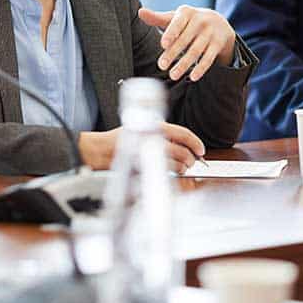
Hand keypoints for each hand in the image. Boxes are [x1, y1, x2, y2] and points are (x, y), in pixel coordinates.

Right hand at [79, 123, 204, 172]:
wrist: (102, 151)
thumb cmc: (120, 142)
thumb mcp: (142, 129)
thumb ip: (161, 135)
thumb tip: (183, 145)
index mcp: (154, 127)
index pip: (183, 133)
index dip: (195, 143)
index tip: (200, 150)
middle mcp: (152, 138)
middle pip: (182, 151)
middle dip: (190, 159)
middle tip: (191, 162)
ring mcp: (149, 153)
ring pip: (176, 164)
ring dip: (182, 168)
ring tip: (181, 169)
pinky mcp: (145, 167)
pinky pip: (165, 173)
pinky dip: (172, 175)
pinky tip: (171, 174)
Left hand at [138, 6, 236, 81]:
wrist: (218, 22)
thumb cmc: (188, 22)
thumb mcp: (175, 18)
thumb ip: (157, 18)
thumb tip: (140, 12)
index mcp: (186, 12)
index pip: (177, 23)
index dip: (171, 33)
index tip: (163, 44)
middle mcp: (200, 20)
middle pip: (185, 39)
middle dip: (173, 53)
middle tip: (161, 66)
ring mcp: (210, 33)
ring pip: (196, 51)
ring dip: (184, 64)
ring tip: (173, 75)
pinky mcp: (217, 44)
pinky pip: (208, 58)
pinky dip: (201, 68)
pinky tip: (192, 77)